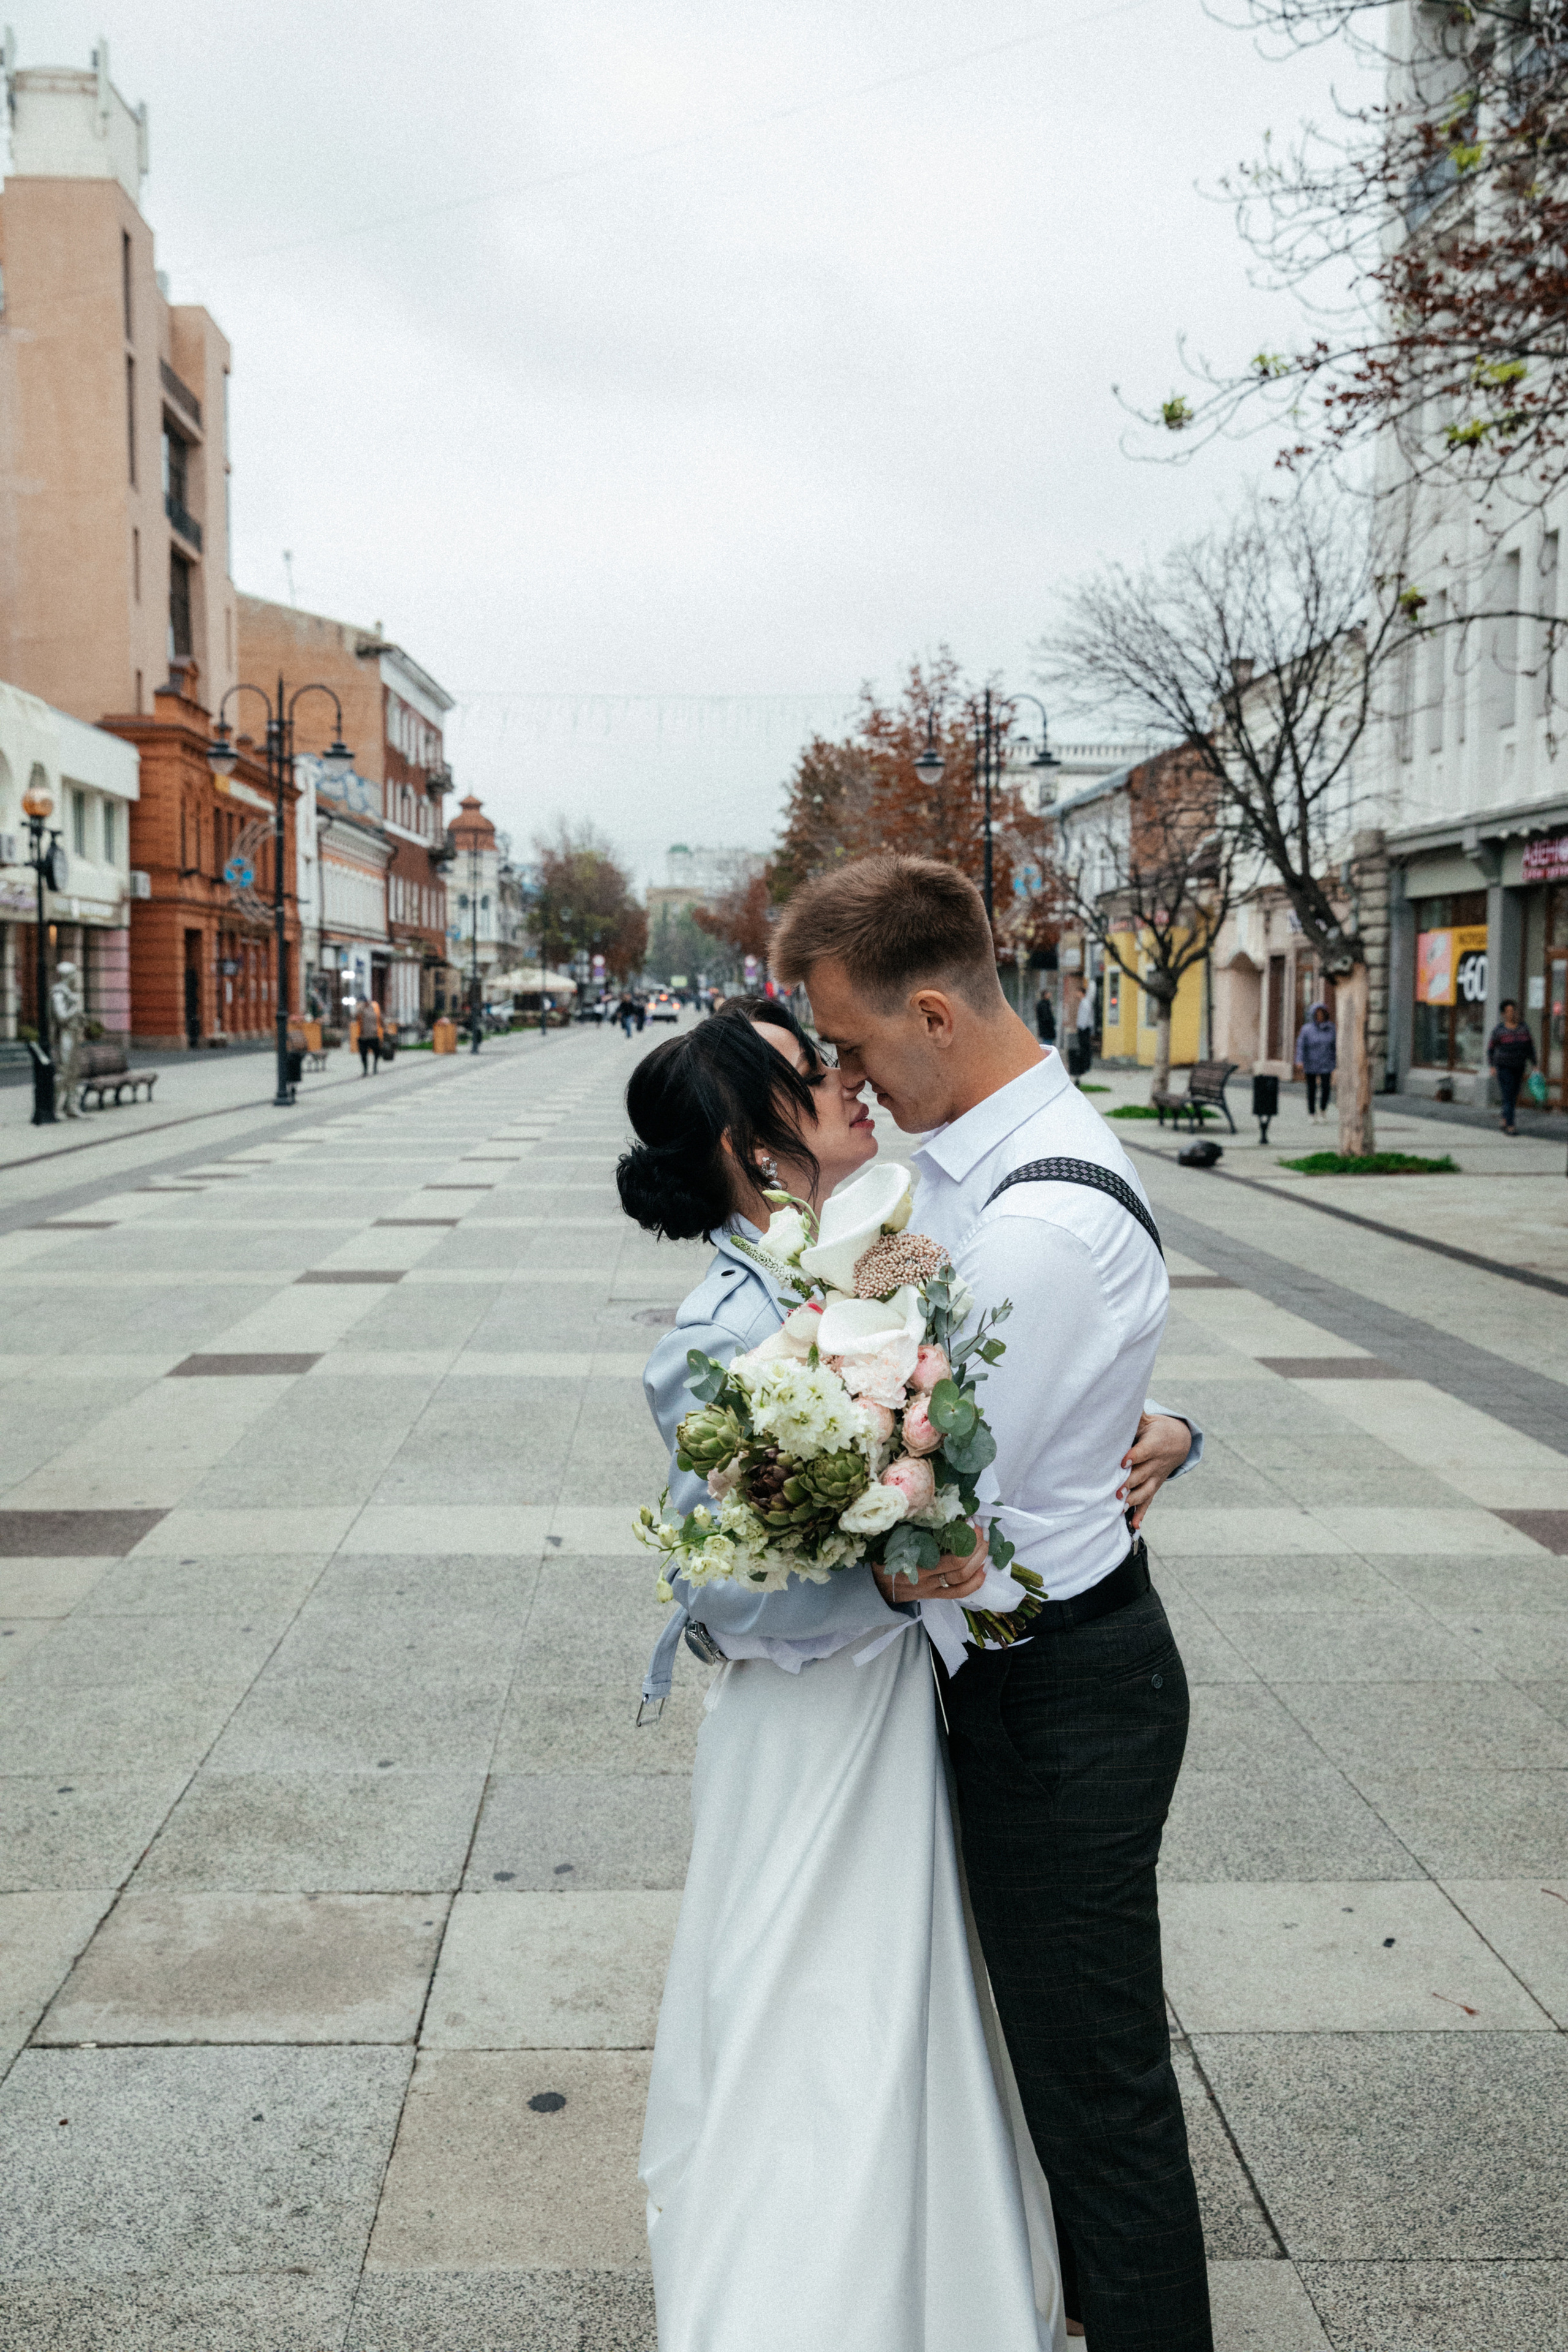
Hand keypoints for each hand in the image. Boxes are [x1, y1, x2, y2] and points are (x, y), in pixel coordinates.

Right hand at [872, 1524, 989, 1606]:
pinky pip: (960, 1593)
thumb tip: (930, 1504)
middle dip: (976, 1547)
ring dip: (979, 1561)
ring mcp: (932, 1589)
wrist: (877, 1588)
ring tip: (986, 1544)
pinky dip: (975, 1582)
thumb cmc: (884, 1558)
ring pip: (963, 1579)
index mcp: (915, 1562)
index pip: (950, 1557)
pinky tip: (984, 1569)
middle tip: (982, 1530)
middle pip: (961, 1567)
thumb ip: (908, 1526)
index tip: (970, 1522)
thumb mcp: (892, 1540)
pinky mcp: (936, 1595)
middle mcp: (926, 1578)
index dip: (966, 1540)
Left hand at [1117, 1412, 1191, 1530]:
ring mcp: (1156, 1477)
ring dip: (1133, 1500)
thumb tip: (1116, 1401)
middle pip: (1142, 1474)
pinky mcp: (1154, 1486)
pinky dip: (1141, 1513)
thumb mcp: (1148, 1420)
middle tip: (1116, 1491)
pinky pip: (1149, 1501)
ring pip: (1145, 1490)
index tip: (1123, 1461)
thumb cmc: (1156, 1429)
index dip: (1134, 1456)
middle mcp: (1156, 1464)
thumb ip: (1134, 1415)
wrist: (1179, 1442)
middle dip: (1129, 1483)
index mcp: (1155, 1445)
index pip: (1144, 1452)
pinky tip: (1134, 1525)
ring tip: (1120, 1507)